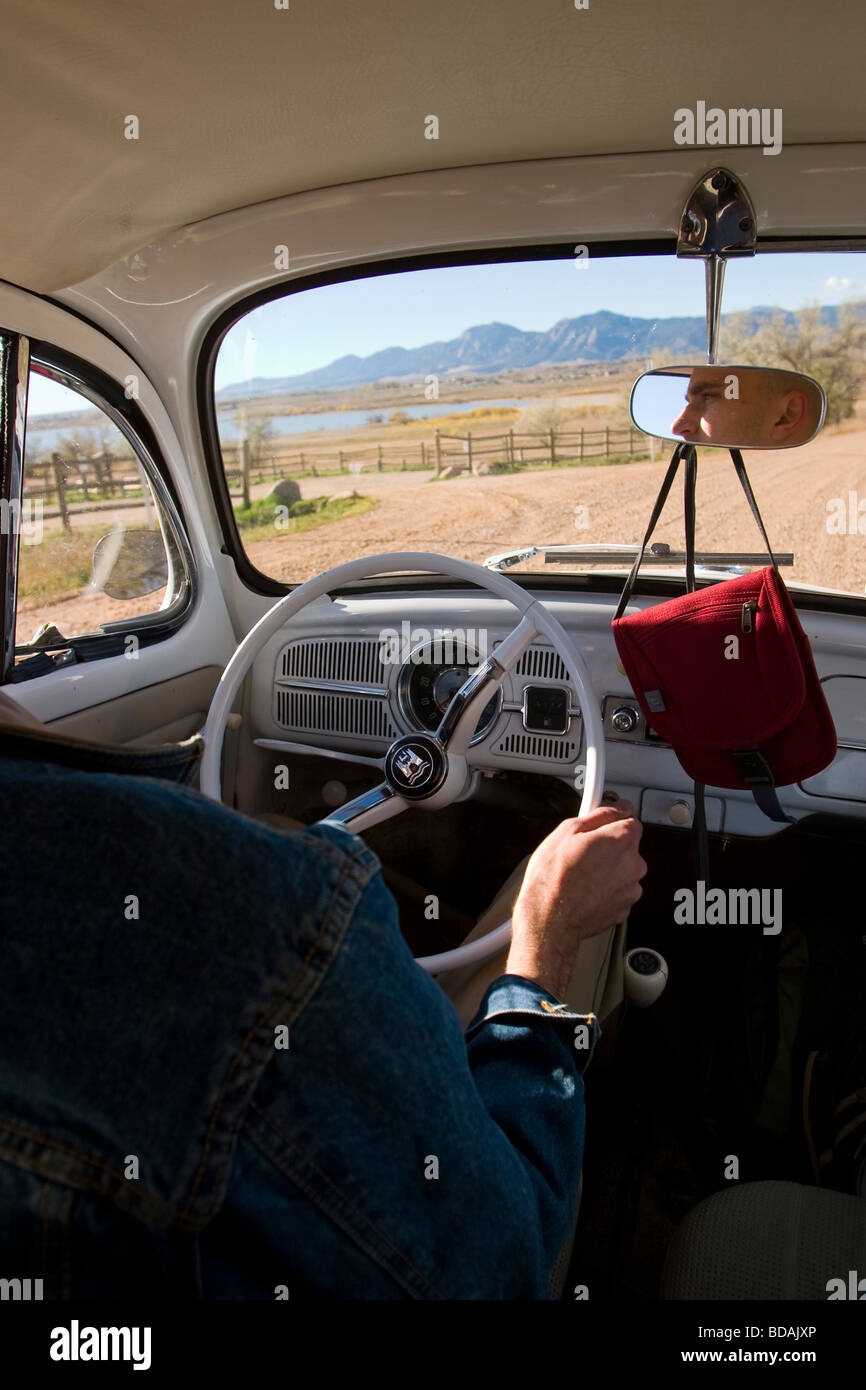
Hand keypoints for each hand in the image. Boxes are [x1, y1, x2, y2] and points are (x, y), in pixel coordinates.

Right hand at [506, 800, 645, 998]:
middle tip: (583, 853)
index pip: (632, 821)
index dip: (613, 823)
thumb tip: (617, 807)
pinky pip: (620, 891)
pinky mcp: (625, 908)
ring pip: (625, 870)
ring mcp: (631, 888)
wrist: (550, 920)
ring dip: (609, 870)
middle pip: (628, 846)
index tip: (602, 826)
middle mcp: (633, 864)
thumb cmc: (553, 879)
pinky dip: (608, 890)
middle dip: (610, 848)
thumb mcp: (566, 832)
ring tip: (582, 875)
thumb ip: (598, 815)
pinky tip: (587, 890)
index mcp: (621, 840)